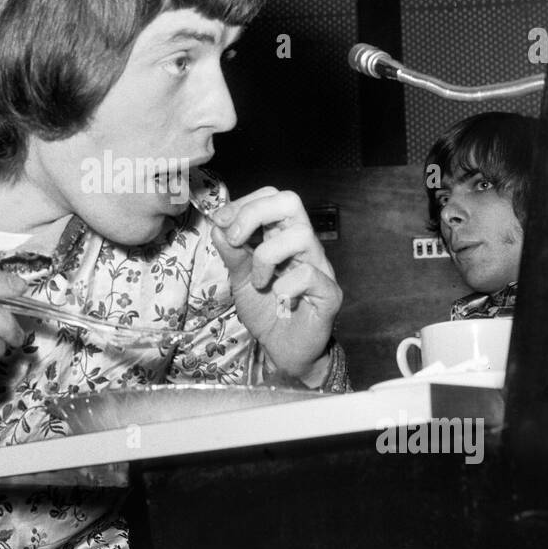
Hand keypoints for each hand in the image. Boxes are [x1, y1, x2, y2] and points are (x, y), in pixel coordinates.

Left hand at [208, 188, 341, 381]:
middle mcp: (304, 245)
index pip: (272, 197)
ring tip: (258, 282)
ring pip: (301, 235)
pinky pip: (309, 275)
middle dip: (255, 213)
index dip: (244, 203)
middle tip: (236, 240)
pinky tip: (280, 301)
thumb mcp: (239, 280)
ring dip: (267, 257)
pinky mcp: (329, 293)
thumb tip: (218, 226)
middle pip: (290, 202)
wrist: (282, 350)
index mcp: (282, 236)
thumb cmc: (266, 311)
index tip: (221, 221)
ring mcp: (319, 266)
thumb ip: (231, 253)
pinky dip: (285, 287)